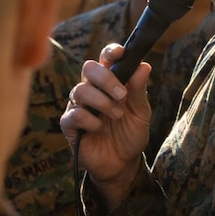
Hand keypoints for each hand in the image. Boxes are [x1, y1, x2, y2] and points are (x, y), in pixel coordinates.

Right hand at [61, 43, 151, 208]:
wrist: (122, 164)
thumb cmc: (130, 134)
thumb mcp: (140, 113)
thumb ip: (139, 90)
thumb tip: (144, 66)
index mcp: (109, 82)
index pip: (105, 59)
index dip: (110, 51)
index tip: (120, 53)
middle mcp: (92, 90)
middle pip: (88, 68)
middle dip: (105, 78)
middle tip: (121, 95)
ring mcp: (78, 106)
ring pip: (80, 90)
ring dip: (101, 102)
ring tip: (116, 115)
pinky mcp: (69, 125)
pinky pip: (73, 114)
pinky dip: (89, 120)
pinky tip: (100, 129)